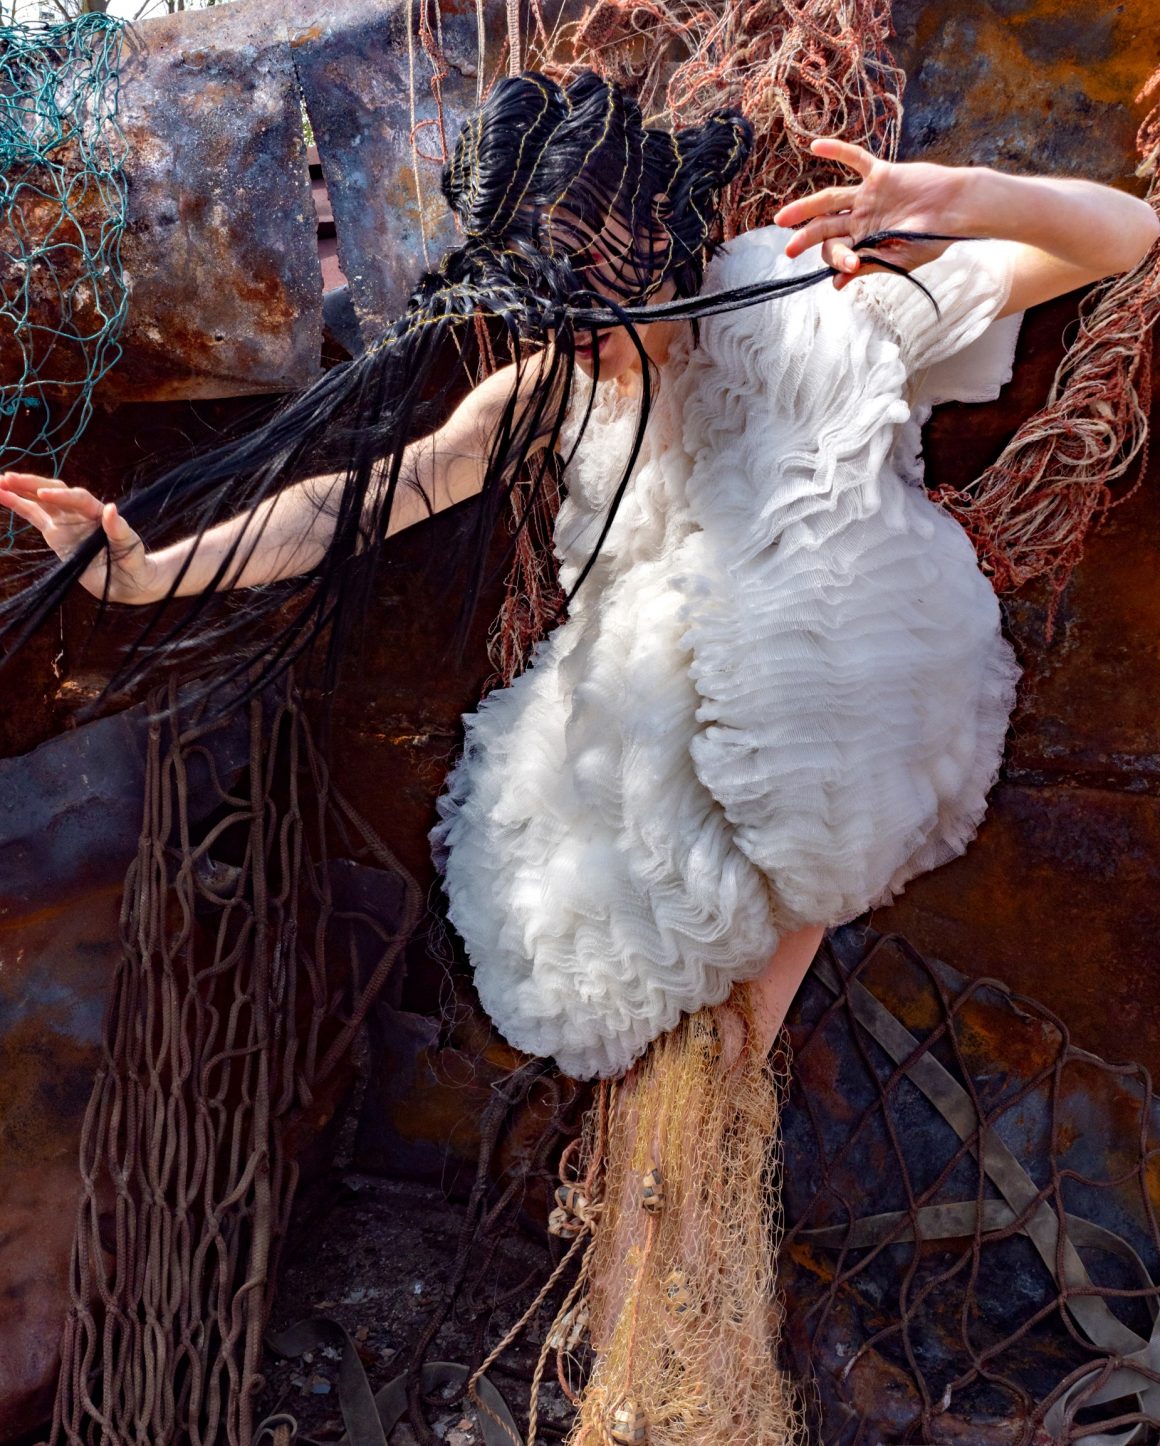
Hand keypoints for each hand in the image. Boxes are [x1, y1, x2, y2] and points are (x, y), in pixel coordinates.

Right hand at [0, 472, 157, 601]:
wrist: (128, 581)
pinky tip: (2, 496)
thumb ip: (120, 530)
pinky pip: (33, 515)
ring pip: (39, 500)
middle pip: (54, 491)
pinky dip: (18, 505)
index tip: (43, 494)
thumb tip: (112, 509)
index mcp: (98, 512)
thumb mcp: (131, 548)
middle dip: (32, 484)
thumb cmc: (134, 563)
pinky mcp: (54, 533)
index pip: (78, 498)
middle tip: (10, 478)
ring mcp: (65, 521)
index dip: (61, 496)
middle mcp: (79, 512)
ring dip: (19, 490)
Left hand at [774, 138, 966, 287]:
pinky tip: (815, 146)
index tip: (845, 268)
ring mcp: (869, 196)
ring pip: (830, 198)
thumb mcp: (897, 259)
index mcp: (865, 241)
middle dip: (806, 238)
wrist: (957, 211)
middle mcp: (862, 218)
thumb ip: (866, 267)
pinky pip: (855, 159)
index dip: (837, 259)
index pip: (838, 249)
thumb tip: (836, 284)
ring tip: (782, 218)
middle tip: (788, 250)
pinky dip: (837, 151)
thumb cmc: (931, 239)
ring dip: (805, 207)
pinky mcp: (881, 175)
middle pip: (826, 226)